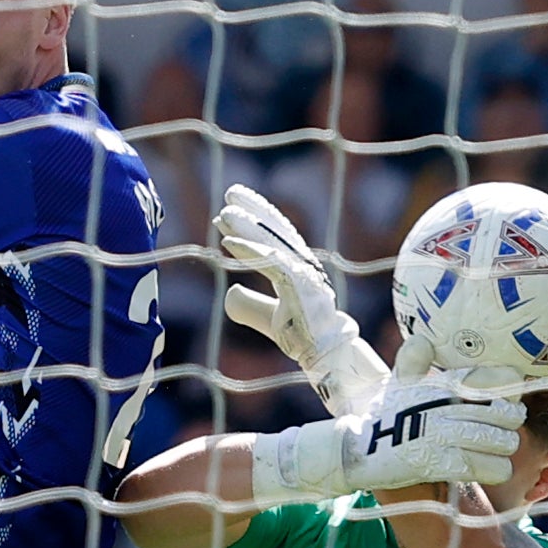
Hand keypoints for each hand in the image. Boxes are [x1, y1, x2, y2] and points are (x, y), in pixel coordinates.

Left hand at [216, 185, 346, 353]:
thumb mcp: (268, 318)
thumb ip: (250, 304)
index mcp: (298, 267)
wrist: (323, 354)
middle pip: (276, 229)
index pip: (276, 235)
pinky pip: (272, 262)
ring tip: (224, 214)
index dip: (256, 218)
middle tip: (230, 193)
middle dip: (253, 209)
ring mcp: (305, 272)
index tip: (231, 207)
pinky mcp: (302, 285)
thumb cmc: (300, 334)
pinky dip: (250, 251)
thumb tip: (230, 292)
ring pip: (272, 241)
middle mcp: (303, 263)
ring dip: (247, 226)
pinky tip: (229, 242)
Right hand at [247, 377, 522, 504]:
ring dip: (504, 448)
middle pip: (500, 411)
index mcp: (438, 384)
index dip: (508, 385)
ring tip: (503, 451)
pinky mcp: (436, 463)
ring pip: (496, 439)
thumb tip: (421, 338)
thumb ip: (413, 361)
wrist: (353, 454)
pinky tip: (496, 471)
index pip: (487, 377)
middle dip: (509, 422)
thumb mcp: (395, 385)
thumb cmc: (380, 419)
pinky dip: (494, 469)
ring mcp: (440, 435)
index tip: (515, 394)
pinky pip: (480, 466)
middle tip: (509, 429)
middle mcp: (443, 406)